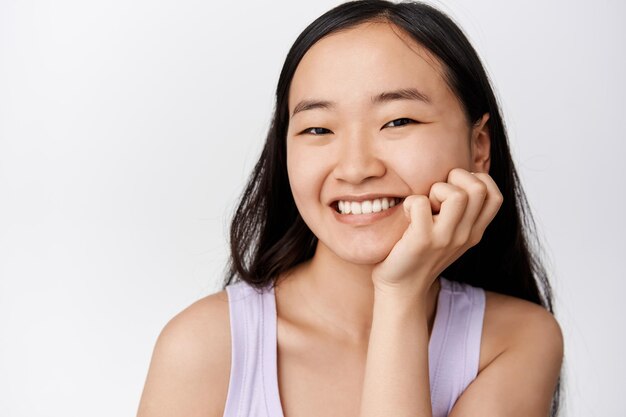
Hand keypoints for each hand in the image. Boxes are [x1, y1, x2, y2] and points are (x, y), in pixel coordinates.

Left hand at [371, 168, 502, 298]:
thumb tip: (459, 176)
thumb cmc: (420, 254)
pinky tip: (406, 214)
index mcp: (474, 231)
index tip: (454, 188)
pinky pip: (420, 204)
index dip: (476, 180)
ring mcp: (445, 239)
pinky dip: (410, 202)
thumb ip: (460, 212)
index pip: (495, 195)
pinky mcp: (422, 241)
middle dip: (455, 179)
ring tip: (425, 204)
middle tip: (436, 195)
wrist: (401, 289)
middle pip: (478, 188)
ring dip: (436, 189)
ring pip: (457, 195)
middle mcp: (465, 235)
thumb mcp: (449, 234)